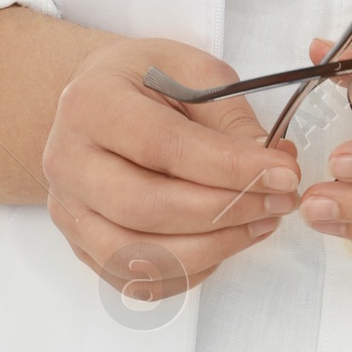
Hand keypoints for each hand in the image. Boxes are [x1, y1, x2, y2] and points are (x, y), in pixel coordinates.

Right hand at [42, 36, 298, 304]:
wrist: (94, 101)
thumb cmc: (145, 80)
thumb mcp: (192, 71)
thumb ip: (231, 118)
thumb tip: (275, 164)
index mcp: (92, 103)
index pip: (163, 146)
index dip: (229, 167)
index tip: (284, 173)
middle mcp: (67, 161)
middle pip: (146, 207)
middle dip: (225, 212)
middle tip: (279, 202)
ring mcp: (68, 210)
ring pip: (137, 256)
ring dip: (212, 248)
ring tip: (261, 223)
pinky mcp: (80, 245)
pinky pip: (134, 279)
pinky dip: (186, 273)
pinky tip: (222, 243)